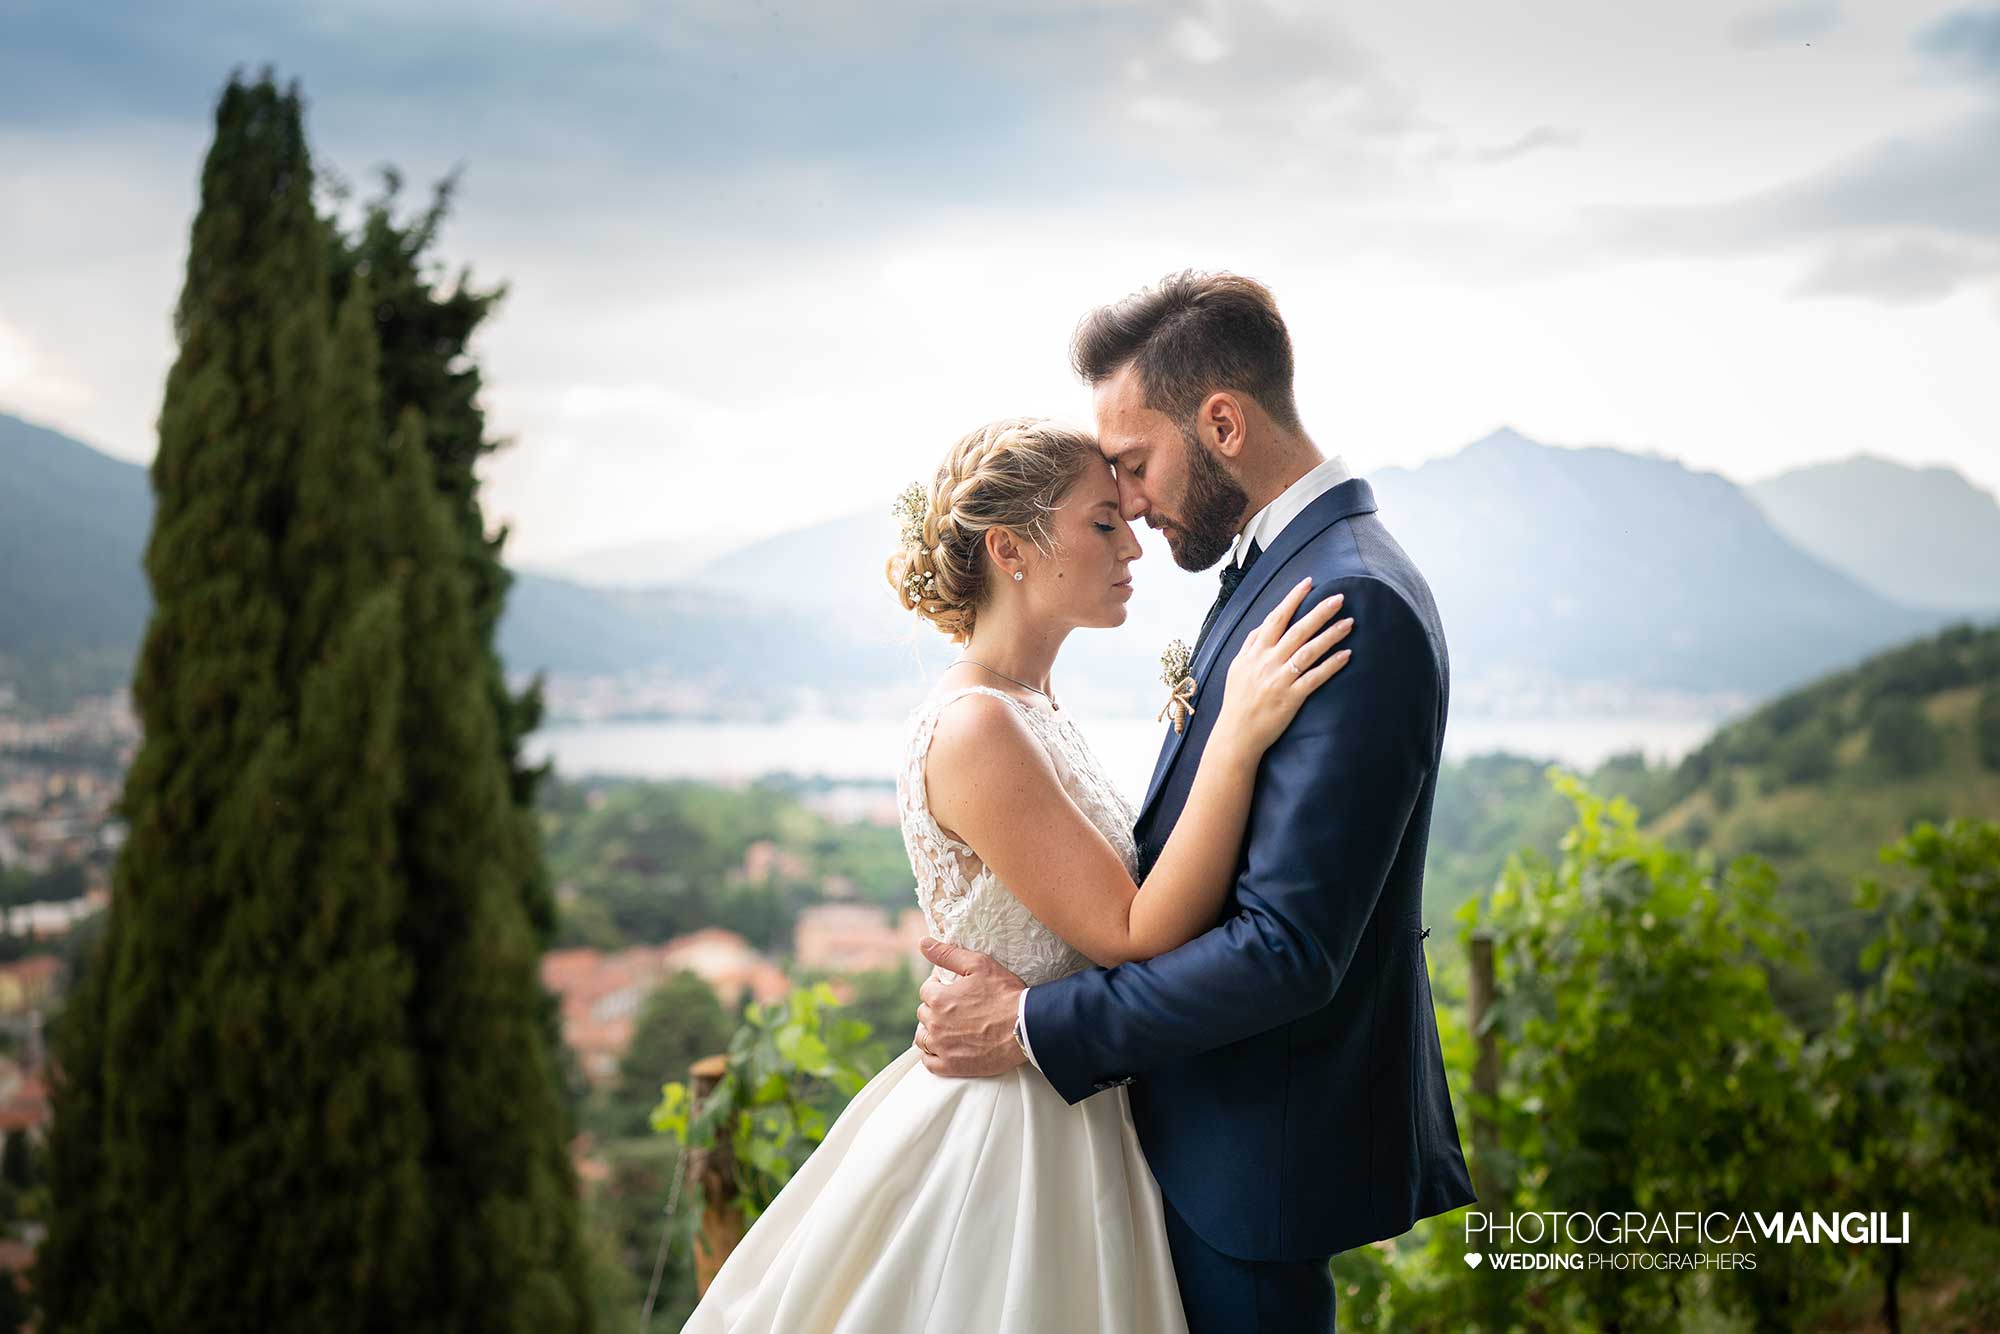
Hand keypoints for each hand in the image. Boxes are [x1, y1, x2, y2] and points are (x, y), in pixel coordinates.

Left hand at [914, 936, 1026, 1076]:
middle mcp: (935, 1024)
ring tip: (947, 1027)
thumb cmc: (1005, 994)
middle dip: (936, 1008)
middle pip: (924, 1013)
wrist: (1026, 1027)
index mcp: (938, 999)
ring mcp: (942, 1047)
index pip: (926, 990)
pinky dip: (932, 1054)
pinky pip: (929, 1062)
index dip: (939, 987)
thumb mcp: (978, 965)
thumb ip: (947, 954)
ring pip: (923, 1038)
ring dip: (931, 1030)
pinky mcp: (952, 1066)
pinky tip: (944, 1048)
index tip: (953, 989)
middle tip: (956, 1007)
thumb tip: (922, 943)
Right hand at [1216, 577, 1353, 755]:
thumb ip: (1251, 644)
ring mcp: (1280, 679)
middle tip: (1340, 598)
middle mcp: (1268, 661)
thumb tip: (1264, 625)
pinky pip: (1315, 677)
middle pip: (1298, 630)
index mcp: (1255, 652)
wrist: (1237, 734)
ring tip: (1349, 623)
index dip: (1293, 598)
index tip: (1308, 583)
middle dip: (1319, 611)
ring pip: (1310, 651)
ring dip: (1331, 635)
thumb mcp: (1237, 667)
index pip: (1276, 618)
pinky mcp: (1292, 697)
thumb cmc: (1237, 700)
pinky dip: (1332, 665)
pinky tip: (1347, 655)